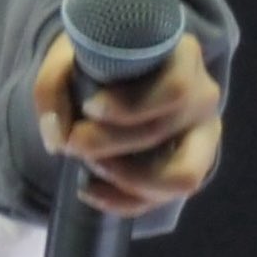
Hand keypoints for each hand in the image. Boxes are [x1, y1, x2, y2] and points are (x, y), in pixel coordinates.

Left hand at [33, 31, 222, 217]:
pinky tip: (89, 190)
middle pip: (164, 129)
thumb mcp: (70, 56)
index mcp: (183, 57)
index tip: (89, 106)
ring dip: (126, 177)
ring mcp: (203, 136)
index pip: (176, 87)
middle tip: (73, 140)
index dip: (131, 105)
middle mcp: (203, 96)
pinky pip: (166, 199)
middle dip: (110, 142)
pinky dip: (124, 201)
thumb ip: (53, 85)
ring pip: (181, 176)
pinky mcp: (191, 168)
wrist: (113, 74)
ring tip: (89, 164)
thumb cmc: (100, 59)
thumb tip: (57, 136)